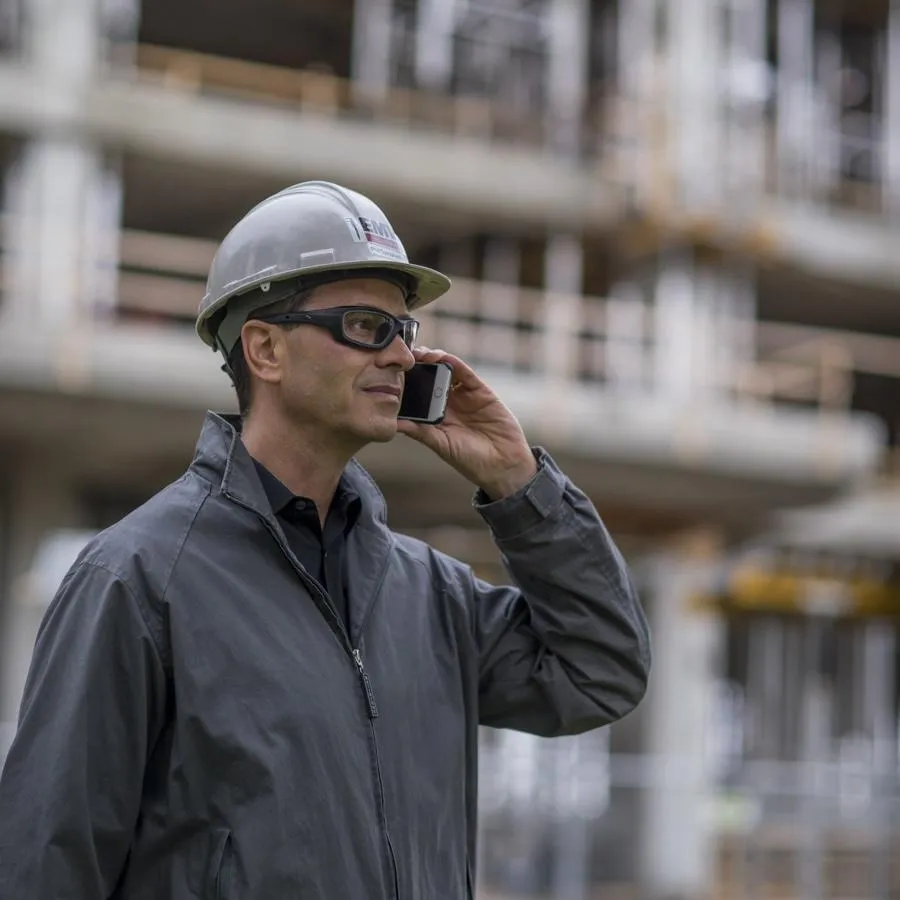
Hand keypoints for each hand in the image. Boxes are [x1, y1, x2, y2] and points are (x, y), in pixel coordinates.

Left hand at [396, 348, 537, 498]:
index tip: (392, 373)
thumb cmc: (470, 460)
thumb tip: (394, 424)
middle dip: (418, 365)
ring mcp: (465, 396)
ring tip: (422, 356)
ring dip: (434, 360)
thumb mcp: (441, 445)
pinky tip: (443, 358)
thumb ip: (419, 432)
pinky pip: (466, 374)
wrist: (503, 464)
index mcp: (436, 416)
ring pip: (447, 371)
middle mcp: (449, 403)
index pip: (418, 393)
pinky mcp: (481, 392)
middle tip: (405, 358)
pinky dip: (454, 364)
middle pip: (431, 378)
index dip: (407, 382)